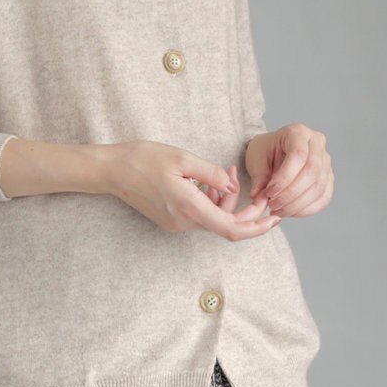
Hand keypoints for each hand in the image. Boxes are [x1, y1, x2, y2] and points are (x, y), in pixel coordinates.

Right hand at [105, 140, 282, 241]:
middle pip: (225, 224)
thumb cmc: (143, 159)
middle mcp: (184, 222)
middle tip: (244, 179)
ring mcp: (176, 224)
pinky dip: (210, 201)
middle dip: (243, 206)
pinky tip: (206, 181)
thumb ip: (213, 174)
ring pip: (213, 219)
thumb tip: (234, 188)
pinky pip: (200, 215)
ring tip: (224, 171)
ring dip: (225, 200)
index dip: (257, 227)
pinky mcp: (171, 220)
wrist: (111, 170)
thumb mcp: (183, 158)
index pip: (232, 229)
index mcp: (189, 207)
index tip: (274, 218)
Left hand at [244, 125, 332, 218]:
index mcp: (298, 132)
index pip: (299, 155)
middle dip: (291, 193)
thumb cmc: (264, 151)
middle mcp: (317, 144)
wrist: (272, 153)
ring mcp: (326, 162)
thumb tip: (259, 199)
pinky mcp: (328, 179)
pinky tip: (290, 212)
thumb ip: (259, 178)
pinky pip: (323, 198)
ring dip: (297, 204)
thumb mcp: (256, 159)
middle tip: (273, 205)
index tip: (269, 192)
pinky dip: (307, 209)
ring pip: (319, 187)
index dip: (284, 177)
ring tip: (278, 211)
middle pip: (312, 172)